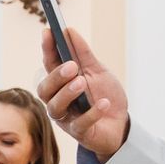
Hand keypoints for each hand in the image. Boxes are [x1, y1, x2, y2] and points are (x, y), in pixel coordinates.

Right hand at [36, 26, 129, 160]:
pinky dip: (92, 113)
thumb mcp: (97, 71)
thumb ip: (83, 54)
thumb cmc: (103, 96)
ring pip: (55, 107)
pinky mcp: (79, 132)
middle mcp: (57, 100)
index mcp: (60, 84)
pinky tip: (104, 103)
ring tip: (82, 83)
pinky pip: (80, 123)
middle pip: (45, 89)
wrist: (119, 124)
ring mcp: (66, 117)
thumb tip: (69, 31)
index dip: (47, 49)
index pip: (49, 65)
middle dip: (56, 76)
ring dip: (67, 93)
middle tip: (72, 66)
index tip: (48, 32)